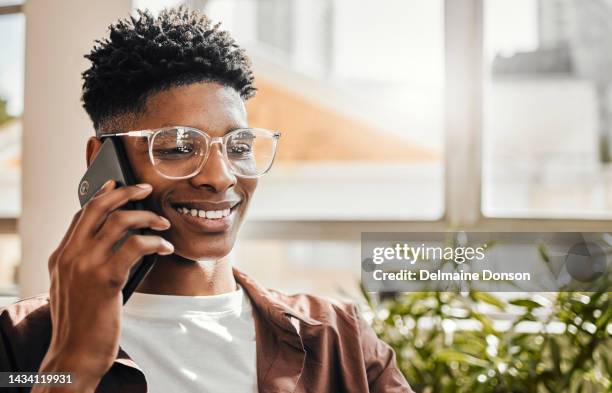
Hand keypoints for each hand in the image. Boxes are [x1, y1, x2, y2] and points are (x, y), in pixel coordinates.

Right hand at [37, 181, 173, 389]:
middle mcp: (70, 255)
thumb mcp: (73, 287)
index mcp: (61, 255)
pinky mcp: (106, 279)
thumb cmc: (81, 322)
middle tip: (145, 189)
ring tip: (163, 223)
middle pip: (98, 207)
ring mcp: (86, 265)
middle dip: (124, 192)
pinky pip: (136, 246)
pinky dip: (155, 242)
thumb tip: (115, 242)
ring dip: (147, 217)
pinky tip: (165, 247)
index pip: (83, 214)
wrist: (74, 354)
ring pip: (119, 221)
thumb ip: (85, 263)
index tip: (118, 185)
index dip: (102, 195)